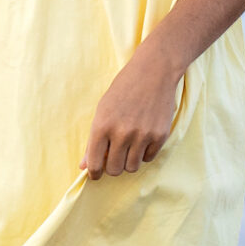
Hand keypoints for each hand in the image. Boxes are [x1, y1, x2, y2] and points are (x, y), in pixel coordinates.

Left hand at [79, 46, 182, 179]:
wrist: (154, 71)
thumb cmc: (124, 88)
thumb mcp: (102, 109)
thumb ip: (93, 140)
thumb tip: (84, 166)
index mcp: (102, 125)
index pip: (95, 164)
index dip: (94, 173)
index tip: (96, 174)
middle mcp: (122, 133)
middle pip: (114, 170)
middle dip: (112, 166)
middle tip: (114, 155)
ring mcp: (142, 135)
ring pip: (132, 167)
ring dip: (129, 161)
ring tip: (129, 147)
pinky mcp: (160, 136)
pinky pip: (149, 158)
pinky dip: (144, 153)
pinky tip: (143, 139)